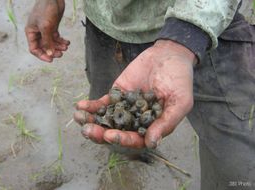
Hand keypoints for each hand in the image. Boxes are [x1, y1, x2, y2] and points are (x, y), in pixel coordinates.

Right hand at [25, 0, 69, 61]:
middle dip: (53, 51)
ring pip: (51, 43)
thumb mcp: (46, 27)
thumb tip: (50, 54)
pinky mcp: (52, 27)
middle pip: (44, 48)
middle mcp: (37, 33)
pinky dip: (61, 41)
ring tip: (66, 47)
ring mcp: (45, 30)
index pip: (34, 49)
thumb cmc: (46, 9)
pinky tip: (67, 42)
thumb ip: (48, 41)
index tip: (51, 59)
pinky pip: (56, 38)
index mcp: (31, 33)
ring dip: (58, 47)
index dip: (42, 55)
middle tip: (61, 54)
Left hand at [74, 40, 196, 148]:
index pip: (135, 139)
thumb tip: (151, 143)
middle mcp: (136, 120)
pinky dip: (92, 106)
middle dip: (100, 134)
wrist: (169, 55)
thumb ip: (166, 123)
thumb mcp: (180, 102)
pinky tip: (80, 106)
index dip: (122, 140)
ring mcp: (125, 107)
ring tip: (80, 118)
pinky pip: (103, 103)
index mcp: (152, 127)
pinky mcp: (117, 94)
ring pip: (106, 119)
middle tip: (88, 130)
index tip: (110, 135)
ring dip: (91, 121)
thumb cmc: (180, 80)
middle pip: (116, 132)